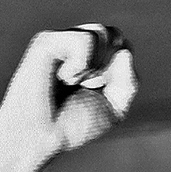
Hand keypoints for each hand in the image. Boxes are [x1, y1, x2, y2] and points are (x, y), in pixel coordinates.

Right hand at [0, 24, 137, 171]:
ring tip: (71, 83)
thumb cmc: (71, 125)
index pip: (121, 43)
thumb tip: (124, 52)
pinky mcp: (47, 41)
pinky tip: (62, 77)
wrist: (42, 138)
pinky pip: (84, 40)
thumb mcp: (114, 107)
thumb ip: (129, 81)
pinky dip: (80, 66)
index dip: (119, 70)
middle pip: (114, 35)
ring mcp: (60, 40)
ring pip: (102, 33)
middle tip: (85, 87)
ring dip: (95, 68)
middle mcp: (73, 43)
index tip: (98, 91)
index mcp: (88, 55)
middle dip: (109, 69)